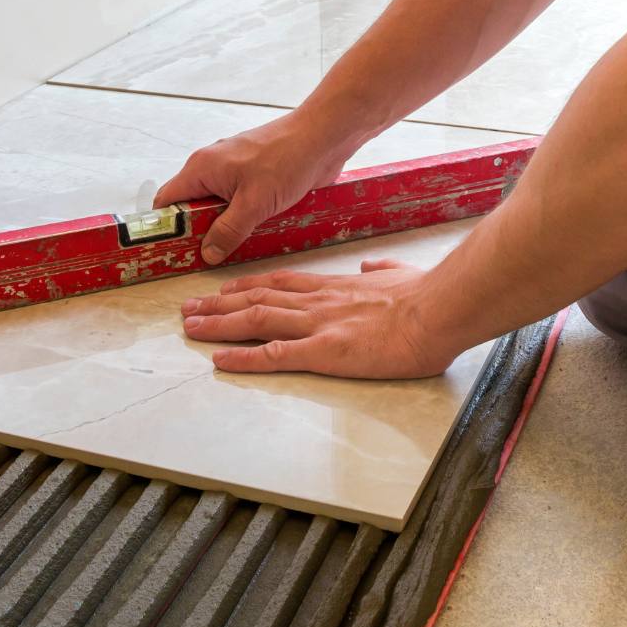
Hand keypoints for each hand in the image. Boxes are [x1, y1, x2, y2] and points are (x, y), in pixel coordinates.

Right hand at [155, 111, 358, 264]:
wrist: (323, 136)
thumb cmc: (287, 160)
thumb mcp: (254, 204)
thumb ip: (228, 231)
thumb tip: (208, 253)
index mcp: (202, 168)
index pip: (167, 201)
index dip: (166, 227)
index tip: (174, 252)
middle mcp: (213, 166)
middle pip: (192, 205)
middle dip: (200, 231)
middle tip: (210, 257)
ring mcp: (234, 169)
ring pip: (218, 205)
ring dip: (226, 225)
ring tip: (235, 247)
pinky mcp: (255, 175)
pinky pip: (239, 200)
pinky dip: (243, 216)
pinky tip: (256, 231)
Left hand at [180, 259, 459, 377]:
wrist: (438, 310)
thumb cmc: (426, 296)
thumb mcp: (399, 273)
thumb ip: (380, 270)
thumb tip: (371, 266)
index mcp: (334, 287)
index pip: (280, 283)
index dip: (247, 286)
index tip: (224, 289)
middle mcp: (317, 302)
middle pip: (257, 300)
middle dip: (218, 304)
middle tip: (188, 307)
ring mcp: (318, 326)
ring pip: (256, 322)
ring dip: (218, 325)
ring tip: (190, 328)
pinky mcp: (325, 352)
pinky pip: (275, 355)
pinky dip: (243, 358)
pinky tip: (219, 360)